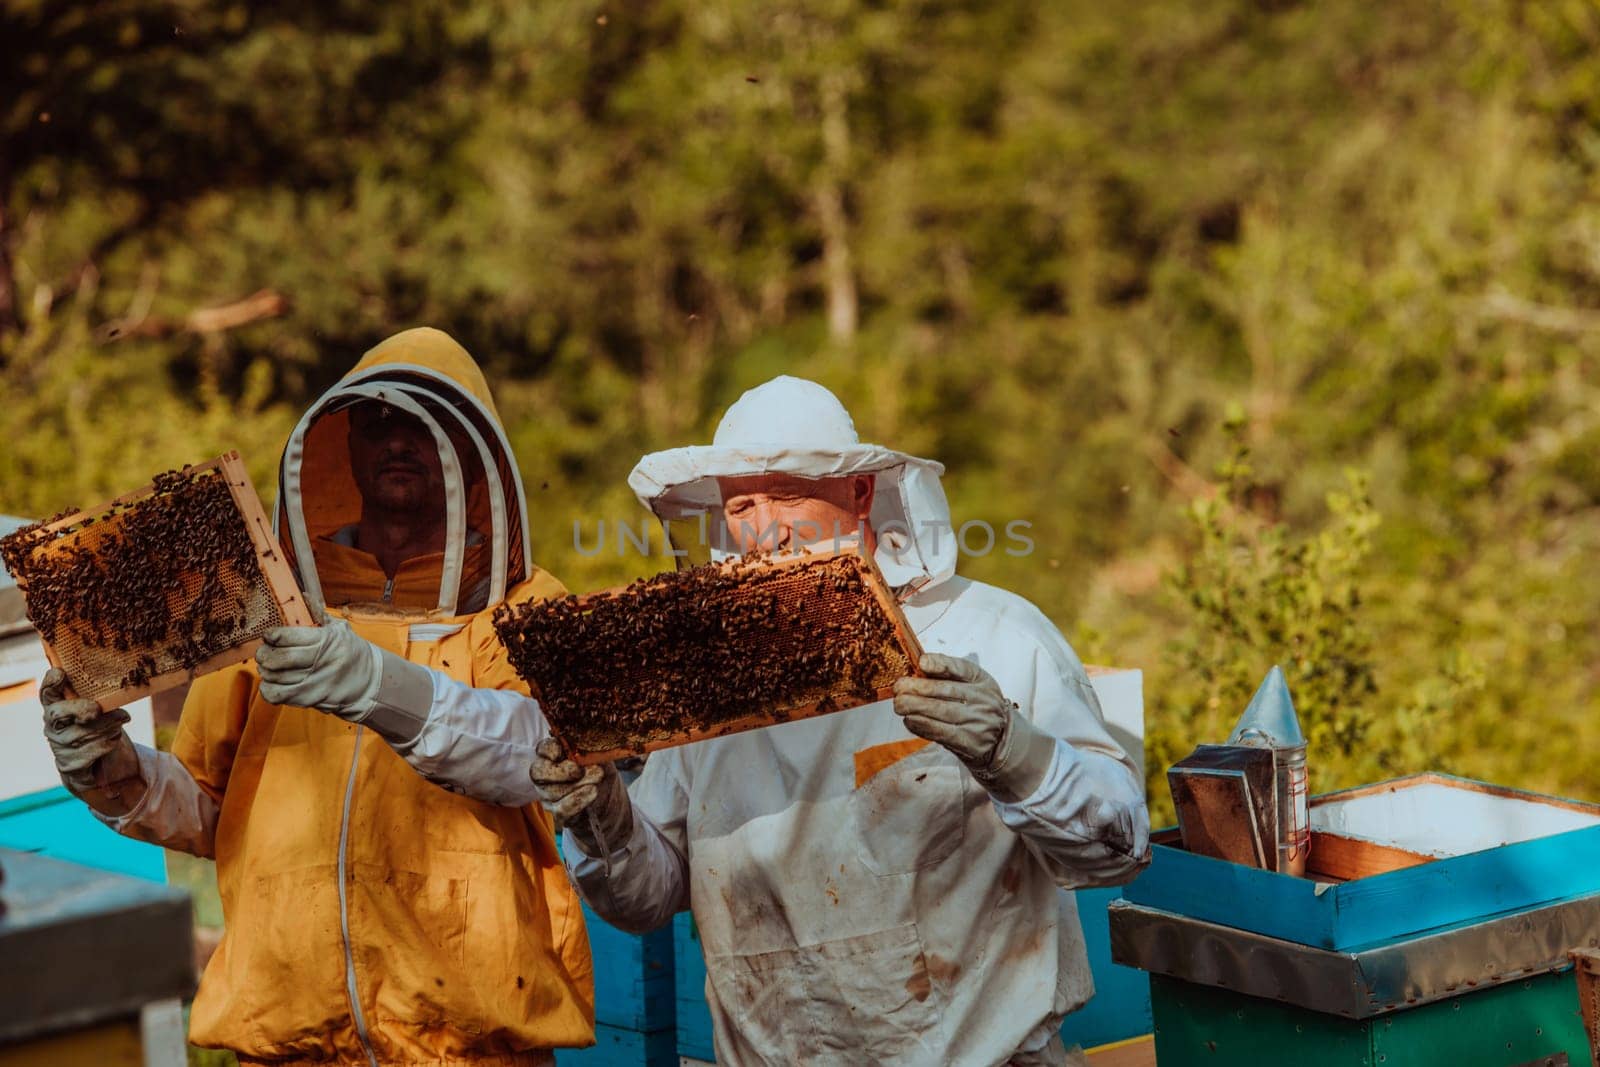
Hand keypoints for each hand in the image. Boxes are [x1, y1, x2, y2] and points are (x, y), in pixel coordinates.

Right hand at [39, 668, 141, 807]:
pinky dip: (108, 742)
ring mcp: (58, 746)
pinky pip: (91, 751)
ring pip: (81, 733)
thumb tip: (118, 682)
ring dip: (108, 725)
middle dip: (80, 709)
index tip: (60, 673)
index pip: (47, 692)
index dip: (50, 683)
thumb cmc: (102, 727)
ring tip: (121, 720)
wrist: (103, 763)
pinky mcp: (68, 765)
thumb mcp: (102, 707)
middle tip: (98, 709)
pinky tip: (113, 738)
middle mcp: (52, 726)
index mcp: (57, 706)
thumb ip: (99, 695)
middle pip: (58, 713)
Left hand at [256, 616, 377, 715]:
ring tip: (269, 667)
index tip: (270, 636)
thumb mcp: (340, 630)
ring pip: (275, 677)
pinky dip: (268, 689)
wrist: (369, 682)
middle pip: (278, 658)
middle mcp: (320, 661)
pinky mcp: (310, 699)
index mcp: (326, 640)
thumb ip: (319, 615)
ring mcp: (315, 682)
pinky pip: (277, 695)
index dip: (272, 635)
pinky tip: (273, 682)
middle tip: (264, 652)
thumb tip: (303, 596)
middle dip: (264, 654)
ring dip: (266, 671)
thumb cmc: (350, 652)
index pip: (288, 637)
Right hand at [531, 738, 632, 853]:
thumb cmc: (601, 771)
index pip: (543, 749)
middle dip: (560, 772)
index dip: (550, 749)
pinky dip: (578, 800)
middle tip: (579, 771)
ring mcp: (549, 794)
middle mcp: (546, 774)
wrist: (609, 798)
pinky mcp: (557, 811)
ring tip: (597, 779)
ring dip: (577, 785)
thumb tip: (591, 745)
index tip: (562, 752)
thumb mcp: (601, 756)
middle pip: (538, 772)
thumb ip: (593, 750)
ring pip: (552, 792)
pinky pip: (561, 809)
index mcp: (555, 754)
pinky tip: (592, 792)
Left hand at [893, 652, 1056, 801]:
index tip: (922, 663)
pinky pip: (942, 733)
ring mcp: (979, 722)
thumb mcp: (971, 685)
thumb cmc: (976, 707)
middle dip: (918, 688)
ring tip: (899, 704)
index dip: (941, 664)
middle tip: (898, 688)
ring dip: (915, 708)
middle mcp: (983, 700)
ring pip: (942, 712)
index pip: (962, 668)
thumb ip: (947, 675)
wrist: (1000, 740)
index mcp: (981, 680)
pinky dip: (922, 726)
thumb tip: (917, 667)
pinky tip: (909, 720)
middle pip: (946, 691)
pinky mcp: (972, 743)